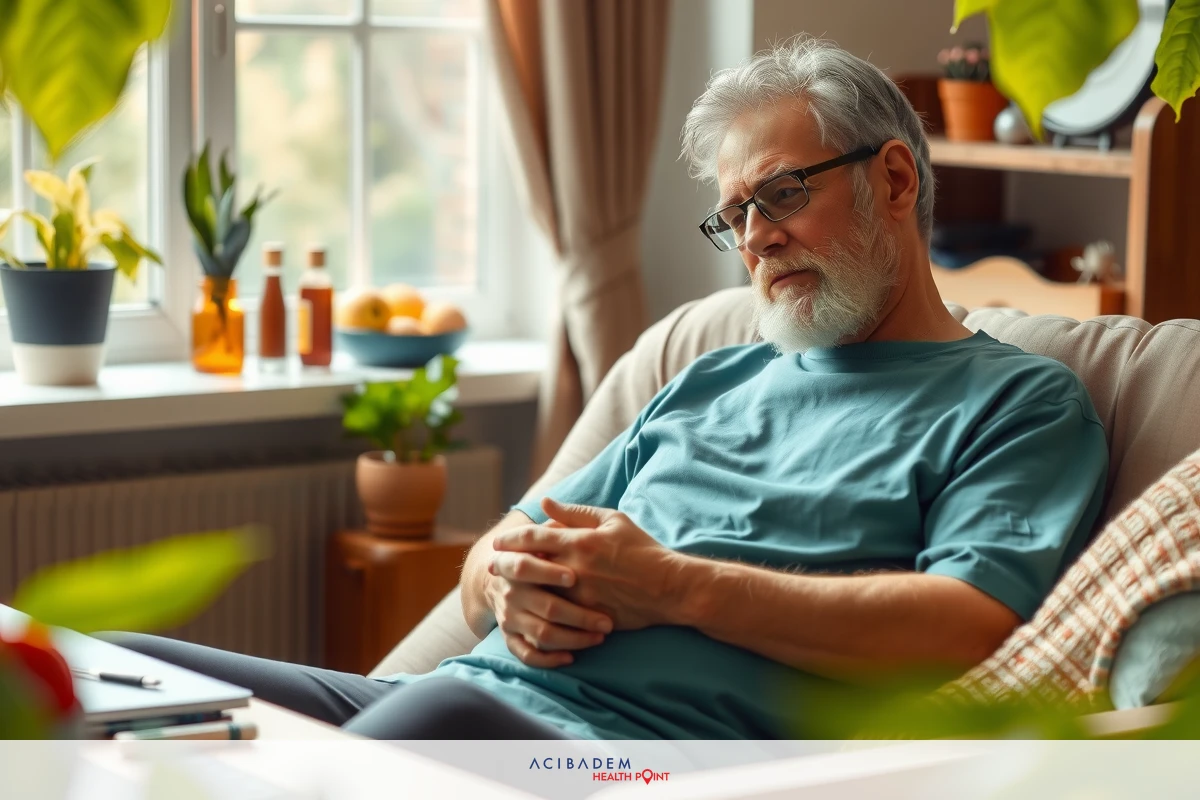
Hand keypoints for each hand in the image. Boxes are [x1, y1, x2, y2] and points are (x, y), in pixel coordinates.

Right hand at [486, 523, 613, 668]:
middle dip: (578, 615)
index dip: (549, 571)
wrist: (501, 577)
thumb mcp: (561, 530)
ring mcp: (512, 615)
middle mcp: (512, 590)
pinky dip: (548, 658)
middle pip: (545, 606)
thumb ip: (561, 518)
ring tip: (601, 635)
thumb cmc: (547, 550)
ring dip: (575, 638)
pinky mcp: (513, 635)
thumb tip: (546, 501)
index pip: (527, 564)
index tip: (573, 578)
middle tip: (605, 621)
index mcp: (520, 561)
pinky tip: (571, 656)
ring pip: (542, 634)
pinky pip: (526, 653)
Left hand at [492, 498, 683, 631]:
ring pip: (537, 592)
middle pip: (527, 566)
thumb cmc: (642, 549)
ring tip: (506, 586)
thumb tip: (545, 503)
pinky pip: (555, 615)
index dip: (512, 539)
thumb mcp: (613, 521)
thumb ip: (576, 512)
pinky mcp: (586, 616)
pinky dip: (540, 610)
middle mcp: (575, 568)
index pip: (534, 537)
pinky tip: (530, 608)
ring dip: (519, 588)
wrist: (668, 587)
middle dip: (505, 564)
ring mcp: (580, 595)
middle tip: (494, 565)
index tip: (499, 541)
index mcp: (580, 541)